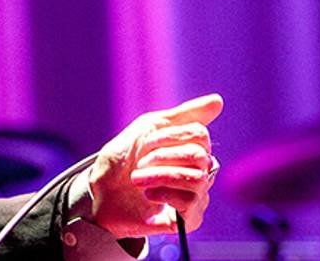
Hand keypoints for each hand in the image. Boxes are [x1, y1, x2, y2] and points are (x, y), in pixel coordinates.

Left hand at [85, 93, 223, 237]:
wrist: (101, 193)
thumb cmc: (123, 160)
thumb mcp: (148, 128)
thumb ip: (184, 115)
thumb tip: (218, 100)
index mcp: (189, 148)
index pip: (200, 135)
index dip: (170, 136)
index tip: (145, 142)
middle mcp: (198, 171)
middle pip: (200, 156)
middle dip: (164, 156)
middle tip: (140, 163)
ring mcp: (195, 196)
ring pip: (197, 179)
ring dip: (160, 175)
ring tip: (137, 179)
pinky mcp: (187, 219)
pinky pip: (192, 203)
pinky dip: (165, 194)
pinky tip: (148, 195)